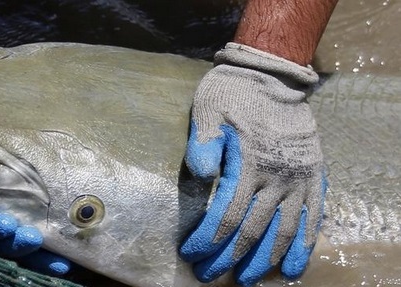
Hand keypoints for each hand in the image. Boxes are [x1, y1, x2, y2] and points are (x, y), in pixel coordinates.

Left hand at [179, 43, 325, 285]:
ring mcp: (299, 179)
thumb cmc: (231, 94)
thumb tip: (201, 177)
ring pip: (283, 232)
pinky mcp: (314, 177)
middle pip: (251, 230)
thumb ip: (202, 145)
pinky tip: (293, 270)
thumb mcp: (207, 111)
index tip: (190, 254)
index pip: (226, 215)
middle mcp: (278, 176)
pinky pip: (312, 220)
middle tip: (208, 274)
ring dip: (263, 260)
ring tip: (246, 279)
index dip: (207, 240)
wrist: (272, 75)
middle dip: (227, 257)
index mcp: (249, 163)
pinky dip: (303, 247)